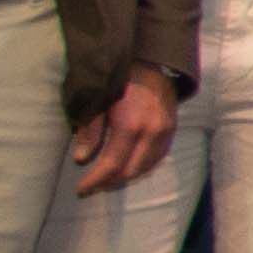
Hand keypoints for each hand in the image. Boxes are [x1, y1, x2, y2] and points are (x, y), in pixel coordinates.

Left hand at [74, 75, 179, 190]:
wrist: (153, 64)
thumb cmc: (120, 80)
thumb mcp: (98, 101)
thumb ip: (90, 130)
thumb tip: (81, 159)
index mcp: (130, 126)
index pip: (112, 165)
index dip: (95, 180)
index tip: (81, 189)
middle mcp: (151, 133)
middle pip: (130, 172)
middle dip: (109, 183)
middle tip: (91, 187)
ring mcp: (165, 133)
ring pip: (145, 168)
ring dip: (125, 177)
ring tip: (107, 180)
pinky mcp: (172, 131)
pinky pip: (157, 158)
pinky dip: (141, 167)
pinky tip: (128, 167)